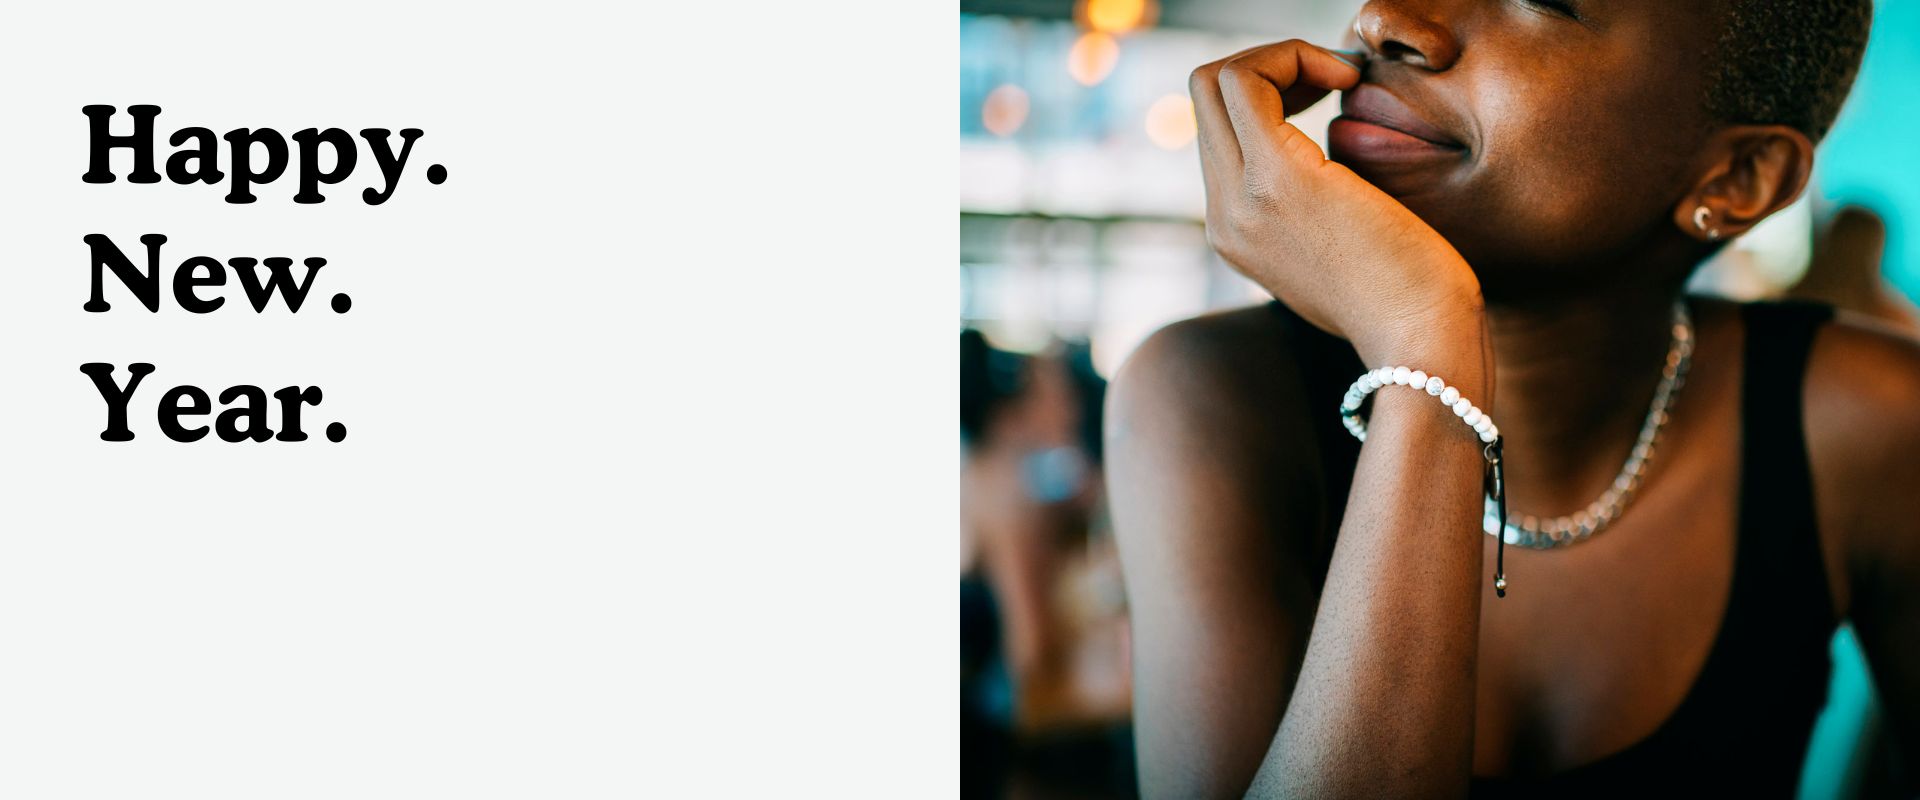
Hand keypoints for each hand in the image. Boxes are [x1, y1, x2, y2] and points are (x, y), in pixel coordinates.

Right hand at [1191, 41, 1484, 368]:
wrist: (1420, 344)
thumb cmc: (1408, 300)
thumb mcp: (1344, 254)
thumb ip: (1317, 214)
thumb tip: (1333, 166)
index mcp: (1235, 231)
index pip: (1218, 129)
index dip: (1269, 92)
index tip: (1332, 99)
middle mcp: (1222, 215)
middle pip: (1204, 96)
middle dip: (1270, 64)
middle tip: (1337, 79)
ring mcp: (1240, 199)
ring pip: (1216, 80)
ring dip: (1283, 57)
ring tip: (1343, 79)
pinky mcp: (1275, 179)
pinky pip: (1250, 80)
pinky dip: (1297, 57)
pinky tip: (1349, 80)